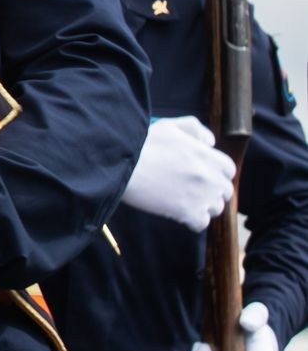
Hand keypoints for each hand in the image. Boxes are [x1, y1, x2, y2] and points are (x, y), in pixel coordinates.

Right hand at [121, 116, 235, 231]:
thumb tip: (211, 142)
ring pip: (215, 208)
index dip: (216, 173)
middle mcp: (210, 176)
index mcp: (207, 155)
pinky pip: (201, 223)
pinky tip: (178, 212)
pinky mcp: (189, 213)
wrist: (121, 166)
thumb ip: (194, 128)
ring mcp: (201, 196)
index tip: (201, 175)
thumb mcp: (168, 126)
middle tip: (191, 189)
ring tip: (183, 201)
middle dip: (212, 191)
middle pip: (225, 191)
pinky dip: (192, 221)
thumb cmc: (143, 145)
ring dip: (203, 206)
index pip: (228, 170)